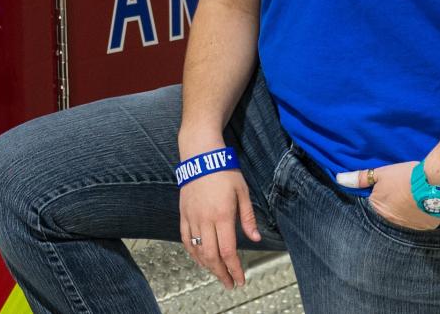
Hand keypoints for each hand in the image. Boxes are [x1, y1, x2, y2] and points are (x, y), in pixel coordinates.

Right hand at [177, 170, 261, 288]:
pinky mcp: (183, 214)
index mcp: (222, 216)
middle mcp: (205, 220)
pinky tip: (199, 259)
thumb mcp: (243, 192)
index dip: (234, 269)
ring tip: (217, 273)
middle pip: (212, 256)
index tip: (240, 279)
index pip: (228, 251)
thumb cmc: (224, 171)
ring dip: (207, 266)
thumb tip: (255, 238)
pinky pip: (185, 240)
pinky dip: (192, 253)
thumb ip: (248, 218)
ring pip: (197, 250)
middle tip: (229, 283)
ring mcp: (192, 218)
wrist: (201, 156)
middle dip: (221, 273)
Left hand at [344, 161, 439, 231]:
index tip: (387, 193)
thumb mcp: (381, 174)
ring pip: (403, 221)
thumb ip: (360, 178)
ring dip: (405, 214)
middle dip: (392, 207)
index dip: (379, 199)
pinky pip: (419, 224)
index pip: (373, 208)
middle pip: (388, 216)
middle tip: (401, 195)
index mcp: (378, 210)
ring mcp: (409, 228)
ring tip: (412, 200)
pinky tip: (422, 207)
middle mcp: (391, 224)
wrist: (436, 183)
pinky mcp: (425, 229)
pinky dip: (419, 217)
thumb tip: (340, 179)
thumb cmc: (405, 176)